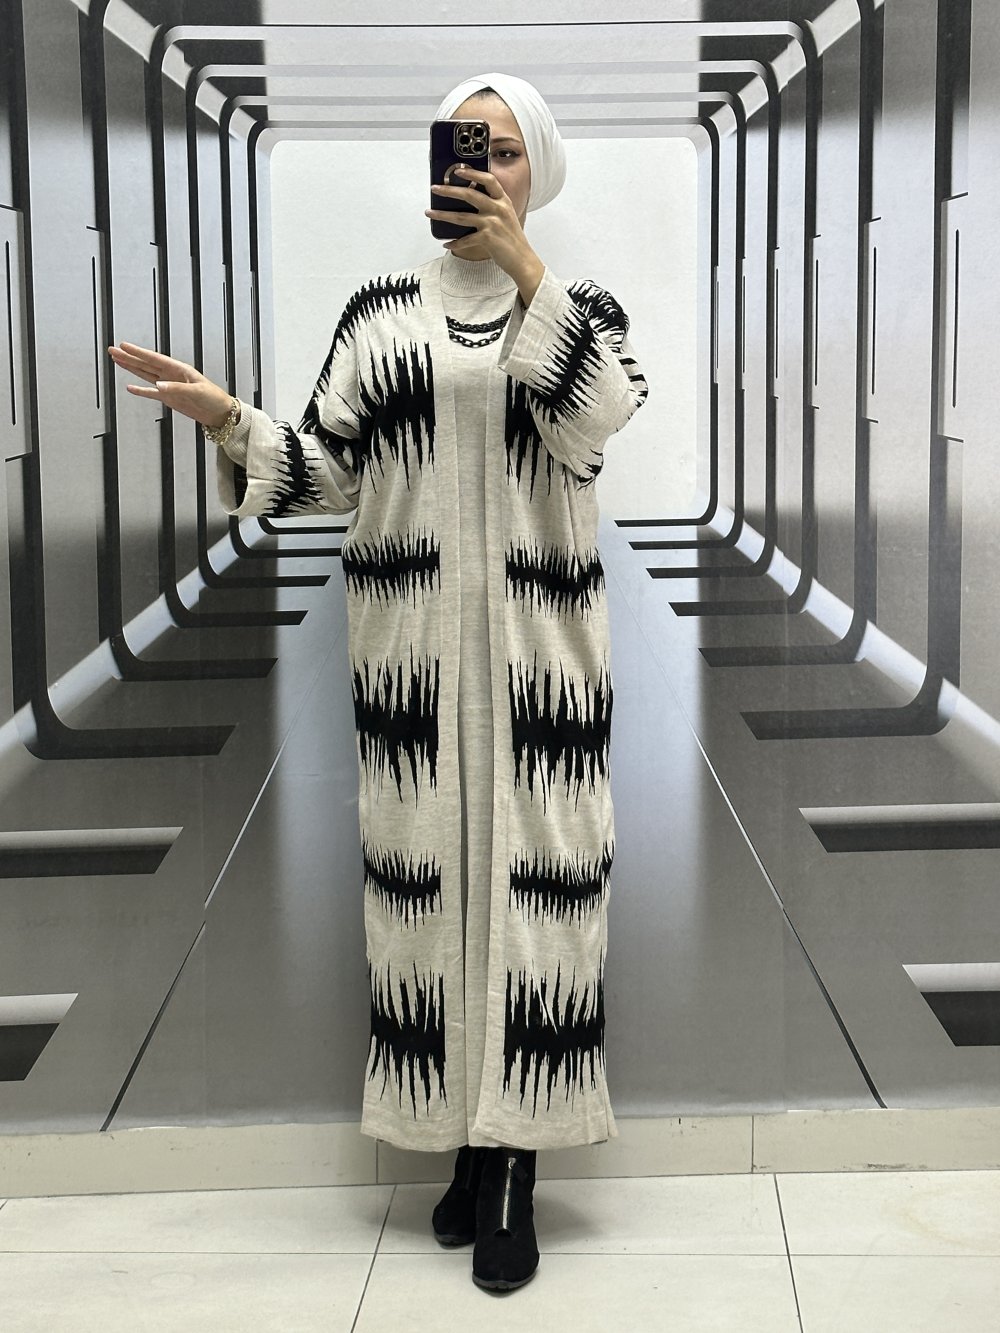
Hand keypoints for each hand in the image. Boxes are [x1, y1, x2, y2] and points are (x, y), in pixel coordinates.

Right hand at [107, 341, 233, 427]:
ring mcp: (169, 386)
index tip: (124, 346)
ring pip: (145, 374)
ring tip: (117, 361)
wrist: (220, 413)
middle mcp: (171, 375)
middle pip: (145, 364)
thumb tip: (158, 386)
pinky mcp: (169, 398)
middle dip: (129, 357)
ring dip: (131, 368)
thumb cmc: (214, 398)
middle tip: (113, 350)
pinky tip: (130, 387)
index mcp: (179, 369)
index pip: (154, 359)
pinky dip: (141, 391)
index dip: (138, 352)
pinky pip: (151, 393)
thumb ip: (177, 389)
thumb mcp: (197, 391)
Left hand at [425, 165, 539, 281]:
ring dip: (442, 214)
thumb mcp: (506, 216)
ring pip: (461, 216)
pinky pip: (465, 240)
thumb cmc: (512, 238)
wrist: (522, 259)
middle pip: (469, 194)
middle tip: (435, 188)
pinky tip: (447, 244)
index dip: (472, 173)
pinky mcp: (487, 238)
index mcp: (503, 200)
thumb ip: (493, 206)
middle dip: (449, 190)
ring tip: (430, 213)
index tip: (458, 170)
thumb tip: (469, 199)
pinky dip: (454, 243)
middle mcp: (498, 209)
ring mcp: (492, 223)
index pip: (488, 179)